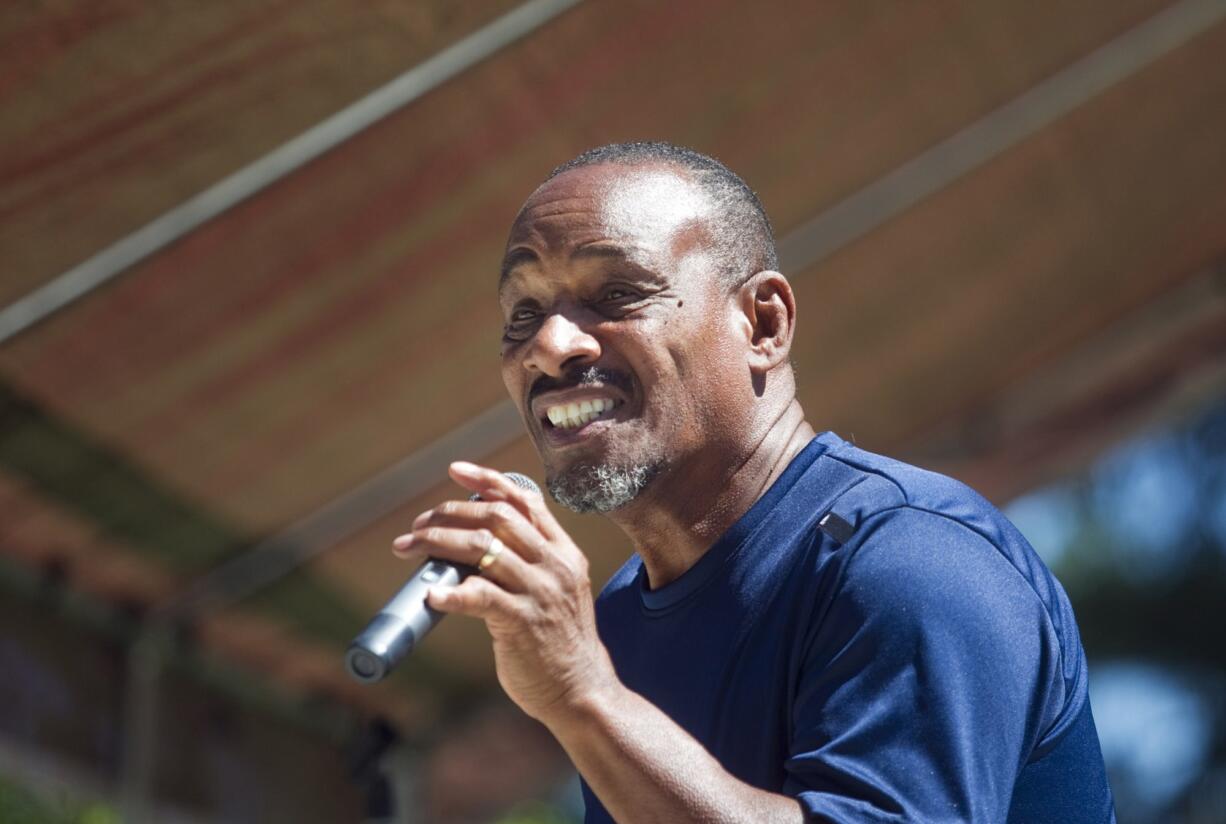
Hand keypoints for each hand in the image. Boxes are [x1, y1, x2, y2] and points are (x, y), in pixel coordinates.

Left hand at [392, 461, 617, 722]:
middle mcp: (555, 564)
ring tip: (408, 548)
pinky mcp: (524, 623)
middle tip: (418, 526)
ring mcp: (540, 592)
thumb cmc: (558, 641)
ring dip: (437, 543)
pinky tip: (431, 594)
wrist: (581, 689)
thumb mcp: (557, 589)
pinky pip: (480, 597)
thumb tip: (473, 543)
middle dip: (450, 513)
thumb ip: (529, 562)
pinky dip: (451, 592)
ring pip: (482, 548)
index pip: (525, 501)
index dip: (487, 480)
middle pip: (497, 517)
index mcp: (563, 551)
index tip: (455, 471)